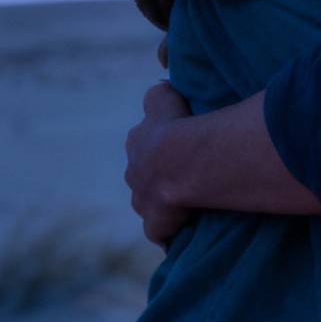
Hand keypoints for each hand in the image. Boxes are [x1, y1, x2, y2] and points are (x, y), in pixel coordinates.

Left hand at [124, 82, 194, 245]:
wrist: (179, 161)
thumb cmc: (176, 125)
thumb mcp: (163, 97)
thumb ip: (159, 93)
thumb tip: (161, 87)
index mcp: (136, 143)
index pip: (142, 144)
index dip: (158, 147)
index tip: (175, 150)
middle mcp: (133, 172)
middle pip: (142, 176)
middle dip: (156, 179)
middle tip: (184, 179)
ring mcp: (142, 200)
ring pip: (148, 203)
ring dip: (163, 206)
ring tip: (187, 206)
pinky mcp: (155, 224)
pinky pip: (161, 233)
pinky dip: (169, 234)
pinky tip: (183, 235)